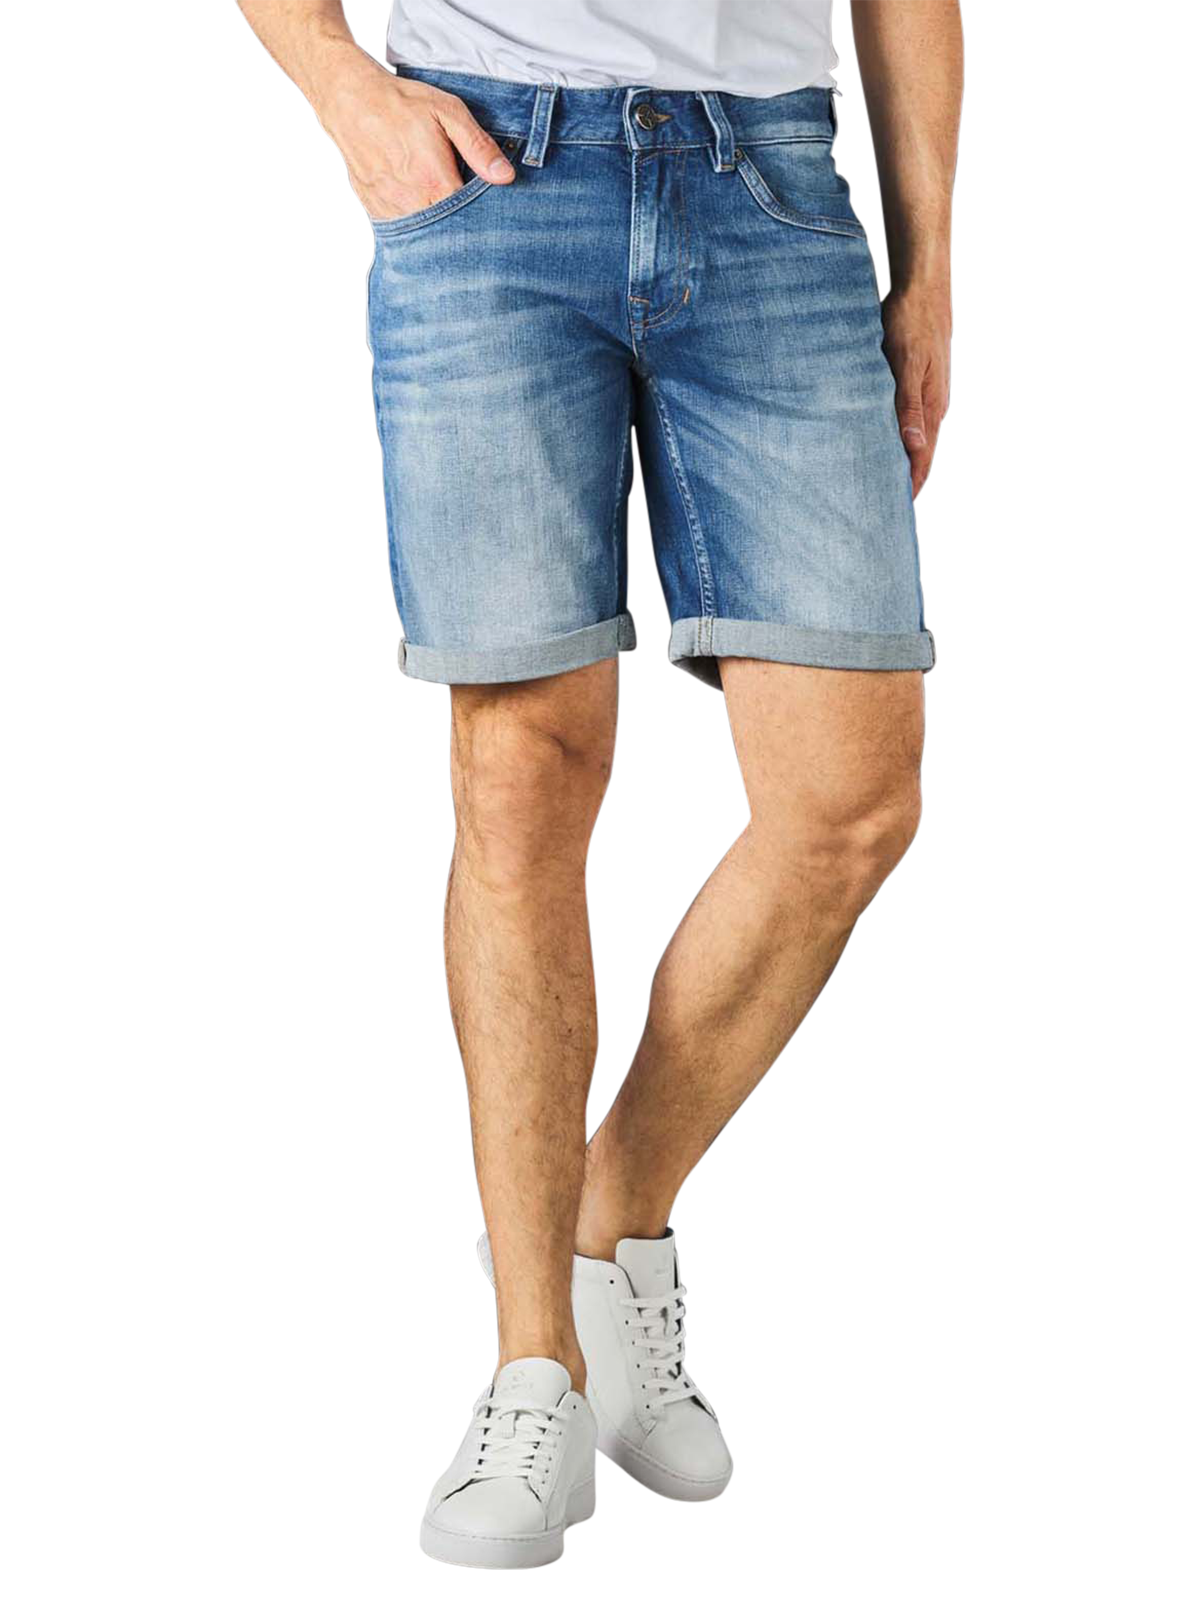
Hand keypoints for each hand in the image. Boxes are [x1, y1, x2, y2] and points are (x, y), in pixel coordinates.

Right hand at [312, 53, 514, 222]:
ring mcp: (391, 209)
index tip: (487, 210)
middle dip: (459, 225)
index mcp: (435, 182)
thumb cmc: (400, 103)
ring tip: (440, 204)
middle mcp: (412, 203)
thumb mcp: (448, 112)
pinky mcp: (375, 209)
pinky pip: (401, 227)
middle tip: (462, 206)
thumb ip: (478, 146)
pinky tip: (419, 205)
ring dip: (435, 225)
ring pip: (423, 233)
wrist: (350, 100)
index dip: (481, 217)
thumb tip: (505, 175)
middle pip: (446, 231)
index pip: (470, 219)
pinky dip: (414, 221)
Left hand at [882, 280, 951, 499]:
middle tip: (879, 508)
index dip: (908, 486)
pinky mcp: (911, 381)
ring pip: (910, 437)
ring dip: (895, 460)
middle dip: (901, 481)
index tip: (893, 513)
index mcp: (931, 406)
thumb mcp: (907, 362)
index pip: (920, 458)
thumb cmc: (911, 319)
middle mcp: (930, 405)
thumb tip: (913, 445)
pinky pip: (902, 418)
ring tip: (875, 483)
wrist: (921, 283)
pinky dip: (890, 436)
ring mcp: (922, 393)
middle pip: (917, 453)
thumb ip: (908, 404)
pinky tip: (875, 441)